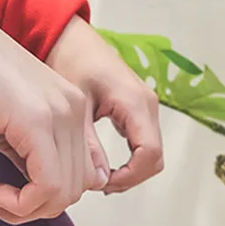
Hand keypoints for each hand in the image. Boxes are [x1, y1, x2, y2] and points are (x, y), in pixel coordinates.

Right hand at [0, 0, 107, 223]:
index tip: (4, 194)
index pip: (82, 176)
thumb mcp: (6, 128)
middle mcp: (74, 110)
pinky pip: (46, 188)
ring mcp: (61, 114)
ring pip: (63, 194)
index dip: (45, 198)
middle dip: (34, 209)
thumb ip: (31, 158)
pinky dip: (18, 204)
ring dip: (23, 209)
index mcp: (71, 109)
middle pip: (75, 190)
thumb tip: (42, 196)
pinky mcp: (38, 121)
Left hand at [46, 16, 163, 193]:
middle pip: (154, 160)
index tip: (102, 185)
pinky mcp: (139, 111)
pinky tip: (104, 166)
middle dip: (129, 178)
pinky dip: (129, 161)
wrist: (70, 40)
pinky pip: (144, 145)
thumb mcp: (76, 108)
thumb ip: (89, 145)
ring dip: (129, 172)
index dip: (129, 177)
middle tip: (98, 185)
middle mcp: (147, 105)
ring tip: (98, 178)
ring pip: (151, 155)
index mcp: (135, 103)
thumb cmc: (70, 63)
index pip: (149, 154)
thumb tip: (99, 180)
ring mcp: (146, 108)